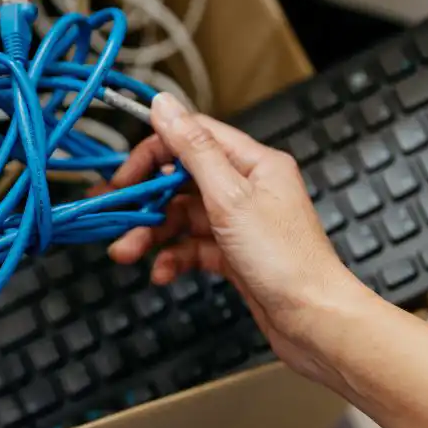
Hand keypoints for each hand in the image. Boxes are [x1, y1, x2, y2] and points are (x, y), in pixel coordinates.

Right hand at [105, 93, 370, 379]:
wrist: (314, 322)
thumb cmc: (286, 260)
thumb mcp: (230, 197)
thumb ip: (193, 149)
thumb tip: (165, 104)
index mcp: (254, 164)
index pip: (193, 138)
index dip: (153, 151)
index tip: (124, 174)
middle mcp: (247, 189)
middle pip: (181, 181)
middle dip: (145, 201)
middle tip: (114, 214)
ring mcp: (239, 223)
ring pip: (181, 218)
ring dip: (151, 234)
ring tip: (126, 252)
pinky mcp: (234, 254)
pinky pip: (192, 247)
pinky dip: (173, 257)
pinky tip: (162, 272)